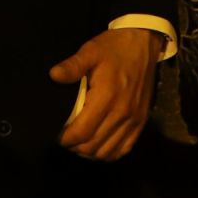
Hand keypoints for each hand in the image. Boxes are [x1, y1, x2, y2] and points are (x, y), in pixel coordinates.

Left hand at [50, 28, 161, 160]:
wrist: (143, 43)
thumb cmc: (114, 48)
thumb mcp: (90, 51)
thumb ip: (72, 65)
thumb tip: (53, 76)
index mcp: (107, 96)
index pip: (82, 131)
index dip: (66, 139)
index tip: (57, 135)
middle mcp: (122, 113)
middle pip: (93, 145)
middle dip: (75, 147)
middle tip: (66, 139)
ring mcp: (133, 119)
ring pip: (108, 151)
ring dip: (90, 152)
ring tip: (80, 143)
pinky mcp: (141, 122)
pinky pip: (124, 149)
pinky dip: (109, 153)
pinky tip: (98, 145)